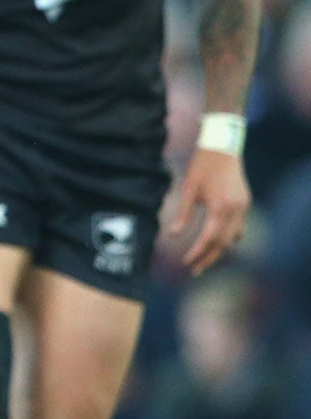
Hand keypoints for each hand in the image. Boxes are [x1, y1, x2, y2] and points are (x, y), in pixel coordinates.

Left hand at [162, 149, 250, 274]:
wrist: (222, 148)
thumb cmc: (201, 167)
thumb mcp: (187, 190)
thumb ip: (182, 214)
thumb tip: (173, 235)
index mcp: (220, 207)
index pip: (209, 238)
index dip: (197, 253)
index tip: (186, 263)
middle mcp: (236, 210)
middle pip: (223, 243)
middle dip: (208, 257)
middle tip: (194, 270)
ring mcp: (244, 207)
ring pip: (234, 237)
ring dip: (219, 249)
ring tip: (203, 259)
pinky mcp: (245, 203)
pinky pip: (239, 227)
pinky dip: (228, 237)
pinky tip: (216, 242)